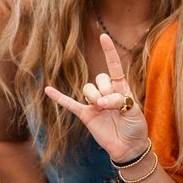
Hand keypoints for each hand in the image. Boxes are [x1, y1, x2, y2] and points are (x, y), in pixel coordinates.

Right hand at [44, 33, 148, 161]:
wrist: (129, 147)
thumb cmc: (135, 126)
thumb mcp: (134, 110)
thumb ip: (119, 101)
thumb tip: (101, 102)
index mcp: (121, 87)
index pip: (114, 66)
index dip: (109, 52)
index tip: (103, 36)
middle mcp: (106, 92)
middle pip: (99, 78)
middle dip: (107, 89)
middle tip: (114, 104)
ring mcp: (94, 103)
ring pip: (87, 89)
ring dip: (95, 96)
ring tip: (103, 108)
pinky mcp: (86, 115)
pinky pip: (69, 104)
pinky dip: (59, 97)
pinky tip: (47, 89)